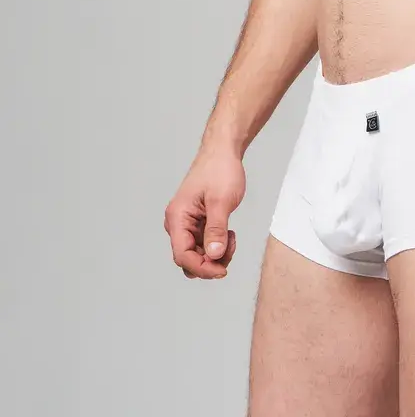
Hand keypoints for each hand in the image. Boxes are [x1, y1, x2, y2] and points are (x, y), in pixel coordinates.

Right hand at [164, 147, 245, 278]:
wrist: (223, 151)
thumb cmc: (220, 169)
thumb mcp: (221, 201)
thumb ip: (216, 230)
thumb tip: (213, 256)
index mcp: (177, 217)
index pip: (182, 255)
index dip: (201, 268)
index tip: (222, 270)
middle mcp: (178, 223)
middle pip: (188, 258)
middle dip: (209, 262)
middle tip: (230, 249)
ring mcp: (187, 223)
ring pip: (197, 254)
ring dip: (215, 254)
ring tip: (231, 237)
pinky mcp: (197, 222)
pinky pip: (203, 244)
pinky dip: (217, 244)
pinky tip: (229, 233)